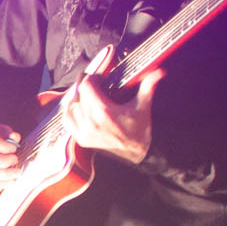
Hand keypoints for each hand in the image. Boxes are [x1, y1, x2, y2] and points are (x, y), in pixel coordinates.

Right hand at [0, 121, 23, 191]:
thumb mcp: (4, 131)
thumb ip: (10, 135)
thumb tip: (15, 138)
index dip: (4, 146)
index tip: (14, 148)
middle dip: (4, 161)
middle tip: (15, 160)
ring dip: (4, 174)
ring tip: (16, 172)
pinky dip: (1, 183)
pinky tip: (11, 180)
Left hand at [63, 45, 158, 164]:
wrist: (137, 153)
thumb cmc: (140, 130)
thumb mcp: (143, 106)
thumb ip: (148, 86)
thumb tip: (159, 72)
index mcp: (104, 112)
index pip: (87, 87)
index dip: (91, 78)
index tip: (98, 77)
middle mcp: (90, 123)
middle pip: (78, 95)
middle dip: (84, 85)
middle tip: (91, 81)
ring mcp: (84, 132)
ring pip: (69, 107)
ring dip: (74, 97)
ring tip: (82, 91)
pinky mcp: (81, 139)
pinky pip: (67, 121)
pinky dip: (69, 111)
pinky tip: (75, 105)